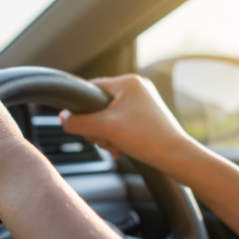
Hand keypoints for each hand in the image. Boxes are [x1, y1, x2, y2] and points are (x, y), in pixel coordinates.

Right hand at [60, 74, 195, 168]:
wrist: (176, 157)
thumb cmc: (146, 138)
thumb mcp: (104, 129)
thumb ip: (78, 122)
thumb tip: (62, 119)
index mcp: (128, 82)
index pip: (91, 89)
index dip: (81, 109)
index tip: (81, 125)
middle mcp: (137, 88)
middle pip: (99, 105)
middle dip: (96, 127)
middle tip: (102, 140)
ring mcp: (143, 102)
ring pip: (109, 117)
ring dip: (106, 135)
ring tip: (114, 147)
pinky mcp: (147, 117)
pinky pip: (121, 124)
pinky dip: (117, 137)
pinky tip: (120, 150)